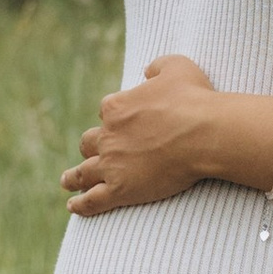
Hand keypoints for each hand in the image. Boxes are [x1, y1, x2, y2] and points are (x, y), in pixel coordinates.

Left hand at [63, 54, 223, 216]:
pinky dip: (81, 204)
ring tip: (67, 181)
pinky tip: (73, 206)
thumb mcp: (177, 67)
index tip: (125, 124)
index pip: (107, 112)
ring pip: (84, 172)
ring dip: (74, 176)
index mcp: (116, 107)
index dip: (115, 117)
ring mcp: (111, 164)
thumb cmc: (194, 99)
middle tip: (88, 152)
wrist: (205, 134)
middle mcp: (108, 135)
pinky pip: (93, 199)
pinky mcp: (121, 189)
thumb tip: (146, 72)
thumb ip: (157, 67)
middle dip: (89, 147)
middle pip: (89, 142)